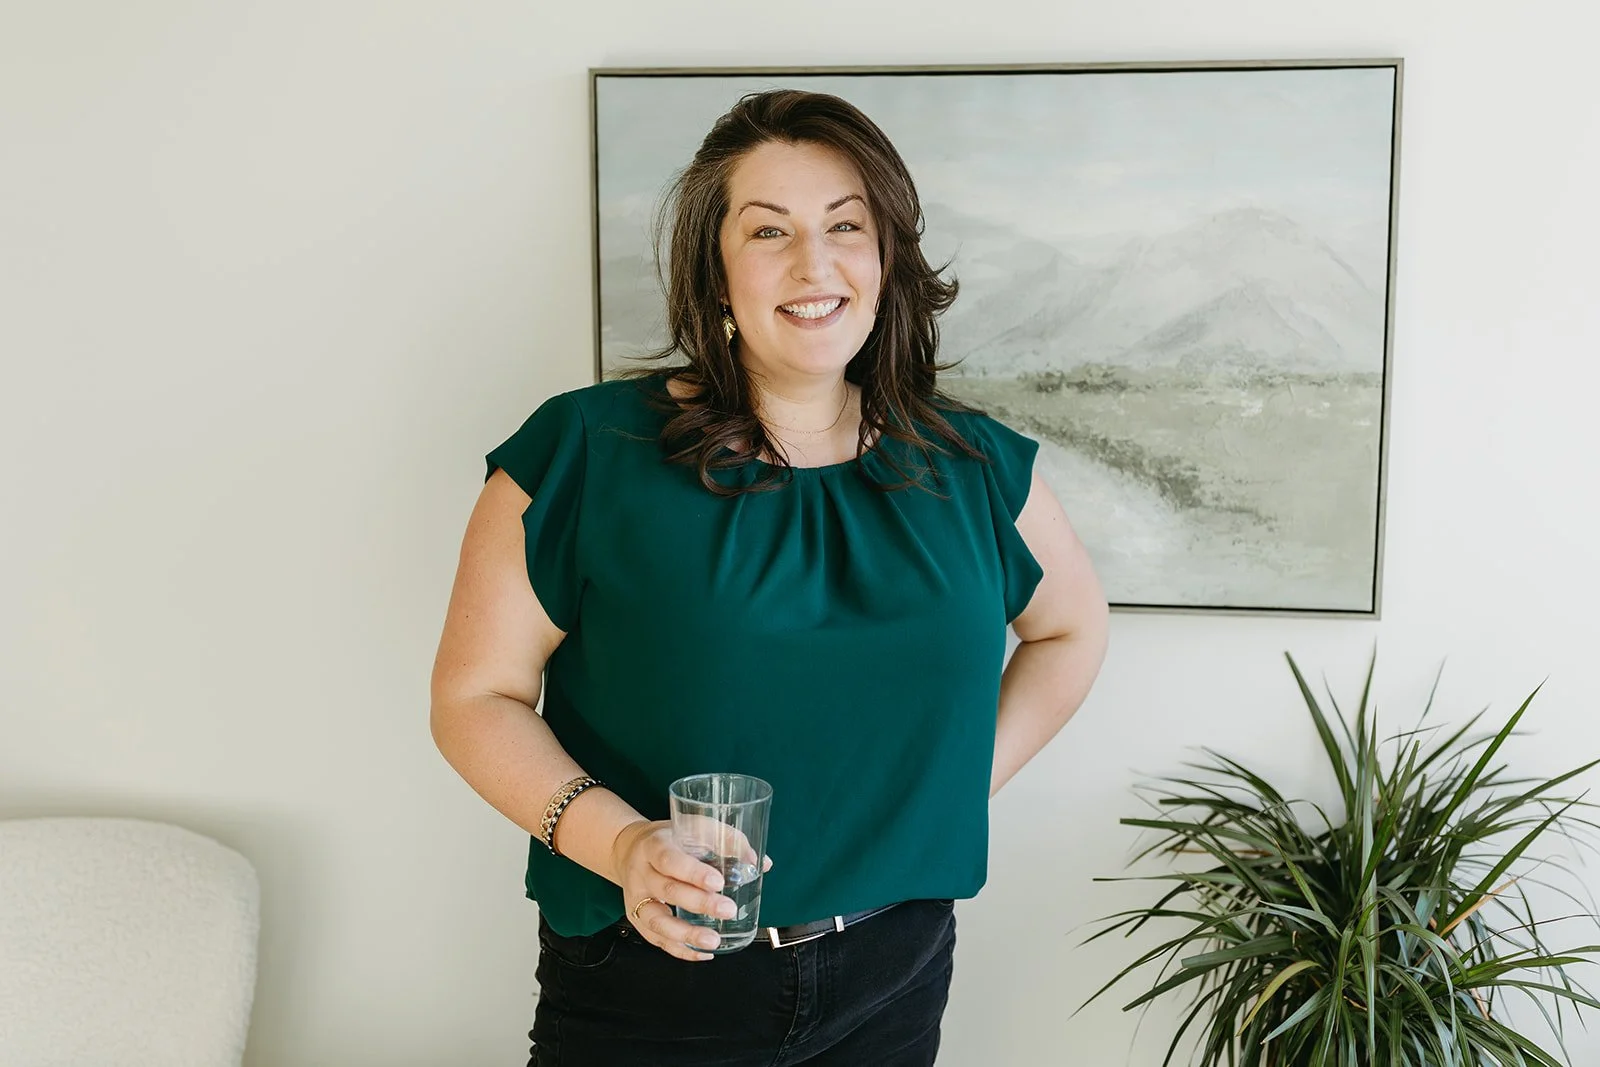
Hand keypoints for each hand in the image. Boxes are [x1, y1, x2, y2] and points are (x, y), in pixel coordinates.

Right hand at [609, 820, 769, 961]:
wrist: (629, 848)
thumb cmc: (671, 838)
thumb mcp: (695, 827)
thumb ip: (728, 840)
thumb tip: (760, 862)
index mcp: (654, 845)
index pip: (670, 860)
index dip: (693, 873)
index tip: (719, 882)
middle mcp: (641, 873)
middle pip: (667, 891)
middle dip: (699, 903)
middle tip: (728, 910)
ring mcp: (636, 898)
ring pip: (656, 921)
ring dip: (686, 934)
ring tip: (713, 941)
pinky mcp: (636, 918)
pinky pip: (655, 939)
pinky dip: (679, 949)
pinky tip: (701, 953)